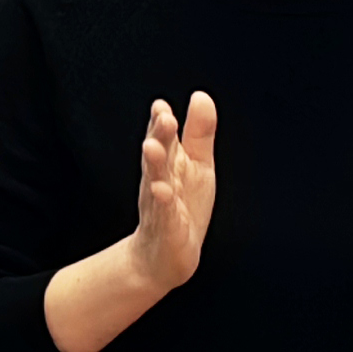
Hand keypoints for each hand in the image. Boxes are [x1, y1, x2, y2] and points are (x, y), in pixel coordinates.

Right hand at [133, 92, 217, 295]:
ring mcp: (160, 205)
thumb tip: (200, 95)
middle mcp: (159, 181)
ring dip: (154, 164)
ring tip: (152, 146)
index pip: (164, 138)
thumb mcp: (197, 165)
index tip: (162, 105)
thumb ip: (199, 133)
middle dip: (159, 136)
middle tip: (164, 117)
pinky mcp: (167, 228)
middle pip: (158, 155)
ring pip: (156, 181)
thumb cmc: (182, 204)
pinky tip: (162, 190)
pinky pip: (164, 213)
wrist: (164, 256)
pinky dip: (163, 202)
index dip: (162, 122)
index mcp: (168, 164)